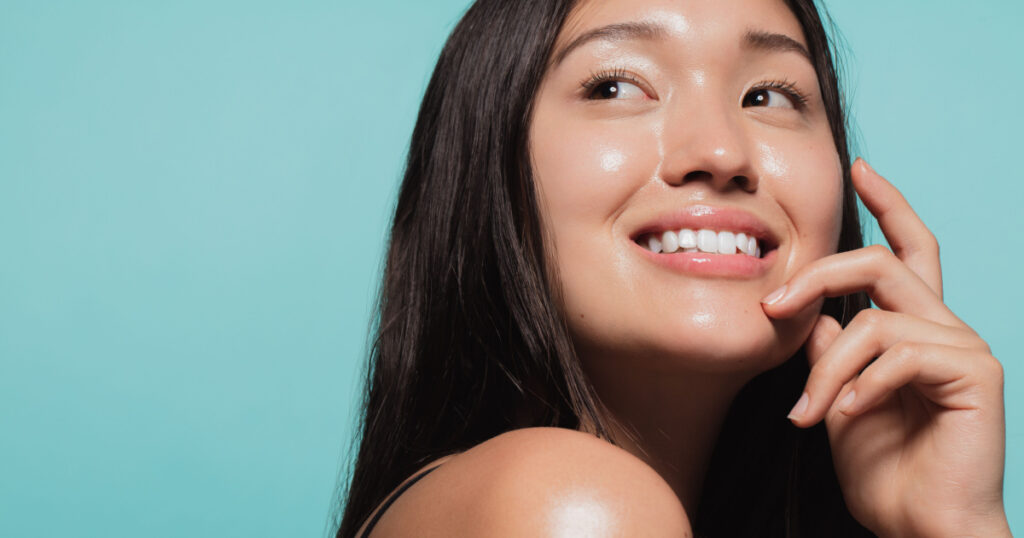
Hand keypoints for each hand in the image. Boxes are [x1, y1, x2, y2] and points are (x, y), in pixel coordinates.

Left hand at [760, 159, 1008, 536]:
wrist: (919, 525)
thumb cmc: (884, 470)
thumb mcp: (838, 397)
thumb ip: (829, 350)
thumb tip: (807, 312)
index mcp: (914, 328)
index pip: (907, 249)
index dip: (888, 204)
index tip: (860, 168)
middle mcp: (943, 326)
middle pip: (884, 261)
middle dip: (818, 275)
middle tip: (771, 307)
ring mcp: (964, 347)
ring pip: (875, 320)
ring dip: (827, 371)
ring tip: (809, 414)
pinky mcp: (976, 372)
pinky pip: (899, 354)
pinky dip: (861, 387)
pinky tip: (848, 418)